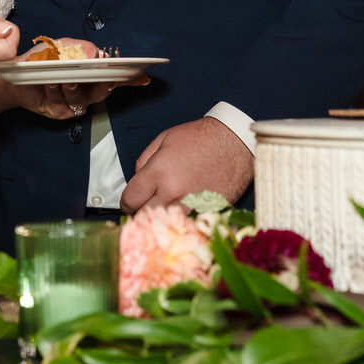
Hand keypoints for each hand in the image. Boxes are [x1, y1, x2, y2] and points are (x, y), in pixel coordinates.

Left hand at [0, 39, 151, 122]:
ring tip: (69, 77)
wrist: (15, 74)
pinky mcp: (55, 111)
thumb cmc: (42, 59)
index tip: (144, 76)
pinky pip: (58, 102)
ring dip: (75, 86)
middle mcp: (85, 94)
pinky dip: (56, 90)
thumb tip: (96, 52)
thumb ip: (80, 47)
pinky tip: (52, 82)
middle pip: (101, 92)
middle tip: (107, 76)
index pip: (115, 79)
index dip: (131, 79)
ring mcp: (70, 105)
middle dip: (105, 84)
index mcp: (91, 79)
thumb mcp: (62, 46)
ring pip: (79, 98)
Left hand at [120, 117, 252, 213]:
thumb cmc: (202, 137)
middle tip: (146, 205)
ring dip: (161, 219)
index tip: (130, 202)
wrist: (236, 141)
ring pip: (165, 225)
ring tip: (165, 208)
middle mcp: (173, 192)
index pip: (130, 199)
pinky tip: (183, 210)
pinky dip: (182, 221)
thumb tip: (137, 180)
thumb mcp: (164, 138)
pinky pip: (186, 225)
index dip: (127, 202)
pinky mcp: (207, 213)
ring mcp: (191, 206)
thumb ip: (143, 160)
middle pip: (144, 217)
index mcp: (159, 172)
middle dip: (142, 211)